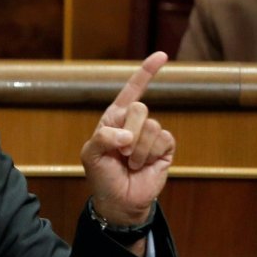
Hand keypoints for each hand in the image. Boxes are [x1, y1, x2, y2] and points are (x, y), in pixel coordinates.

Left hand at [80, 51, 174, 225]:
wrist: (118, 201)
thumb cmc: (102, 175)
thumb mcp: (91, 154)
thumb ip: (102, 137)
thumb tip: (126, 135)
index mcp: (115, 118)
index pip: (132, 90)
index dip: (146, 72)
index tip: (162, 56)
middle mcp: (135, 122)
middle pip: (140, 108)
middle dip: (128, 132)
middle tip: (120, 152)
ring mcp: (151, 135)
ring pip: (152, 126)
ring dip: (137, 150)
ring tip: (130, 163)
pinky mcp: (165, 148)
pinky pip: (163, 140)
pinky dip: (149, 155)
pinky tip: (143, 166)